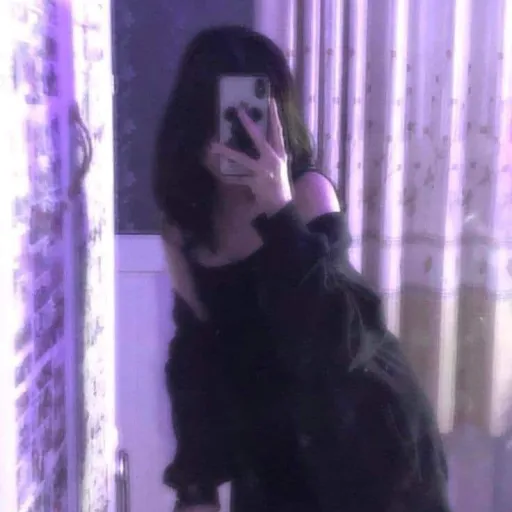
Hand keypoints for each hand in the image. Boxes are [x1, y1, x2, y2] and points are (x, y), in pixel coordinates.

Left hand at [209, 98, 292, 215]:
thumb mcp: (281, 165)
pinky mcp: (254, 182)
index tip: (270, 100)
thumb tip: (265, 138)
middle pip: (259, 139)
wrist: (282, 205)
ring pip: (242, 159)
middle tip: (239, 111)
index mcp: (280, 154)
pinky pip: (237, 178)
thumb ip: (273, 152)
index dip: (275, 116)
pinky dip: (228, 177)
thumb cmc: (280, 183)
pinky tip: (218, 173)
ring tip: (213, 146)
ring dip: (227, 151)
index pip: (278, 131)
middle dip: (248, 124)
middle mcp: (272, 160)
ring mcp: (263, 171)